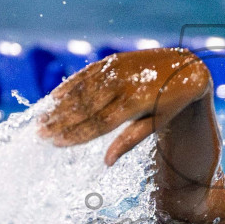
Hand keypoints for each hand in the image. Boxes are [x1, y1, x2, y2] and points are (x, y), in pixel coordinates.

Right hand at [37, 48, 211, 165]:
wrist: (184, 66)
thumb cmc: (170, 102)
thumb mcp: (158, 122)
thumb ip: (132, 140)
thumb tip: (106, 162)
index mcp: (137, 103)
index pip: (100, 123)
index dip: (76, 134)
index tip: (57, 143)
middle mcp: (124, 84)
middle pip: (86, 107)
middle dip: (61, 121)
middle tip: (40, 134)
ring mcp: (116, 70)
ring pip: (82, 90)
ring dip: (59, 105)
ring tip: (40, 120)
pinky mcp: (112, 60)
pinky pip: (86, 75)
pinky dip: (68, 86)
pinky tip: (53, 98)